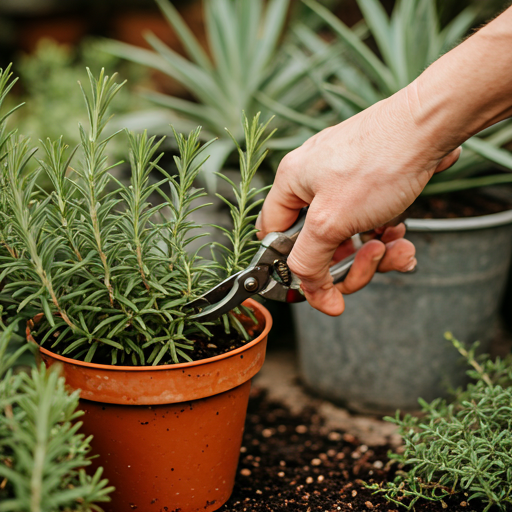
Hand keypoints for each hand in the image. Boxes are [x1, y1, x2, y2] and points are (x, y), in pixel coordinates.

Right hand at [256, 87, 460, 315]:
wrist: (432, 125)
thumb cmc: (380, 161)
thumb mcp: (332, 221)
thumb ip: (309, 260)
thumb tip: (307, 289)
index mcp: (291, 184)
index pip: (275, 238)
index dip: (293, 268)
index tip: (319, 289)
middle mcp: (312, 182)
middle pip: (317, 244)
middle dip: (347, 262)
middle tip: (371, 260)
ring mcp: (342, 183)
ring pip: (346, 237)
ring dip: (372, 253)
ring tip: (396, 245)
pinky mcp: (369, 184)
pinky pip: (367, 224)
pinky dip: (384, 236)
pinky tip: (401, 235)